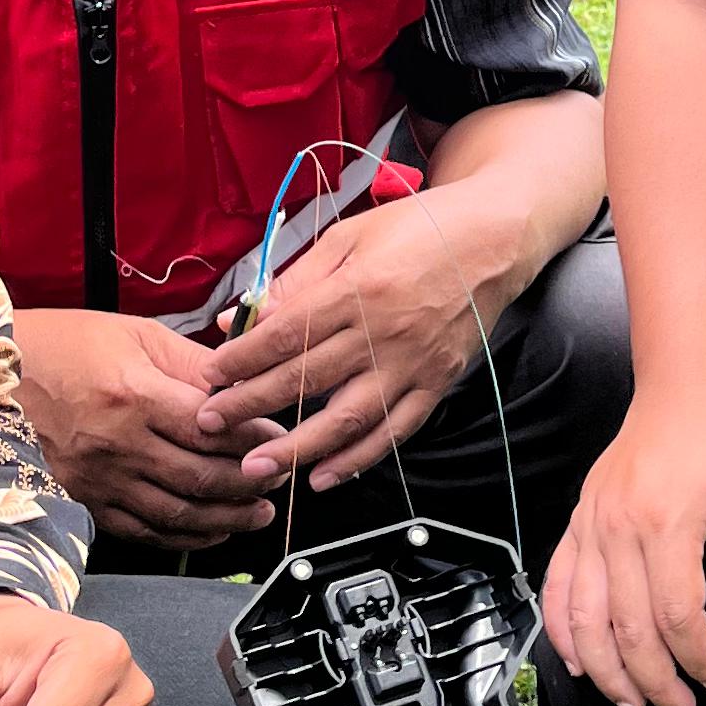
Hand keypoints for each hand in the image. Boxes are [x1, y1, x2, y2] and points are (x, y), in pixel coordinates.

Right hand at [17, 306, 269, 548]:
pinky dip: (183, 537)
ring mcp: (98, 479)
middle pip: (200, 476)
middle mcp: (117, 444)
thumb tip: (243, 386)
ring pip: (177, 513)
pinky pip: (143, 531)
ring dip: (226, 518)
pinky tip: (211, 532)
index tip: (279, 438)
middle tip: (278, 478)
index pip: (211, 428)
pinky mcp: (83, 501)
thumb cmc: (65, 346)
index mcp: (134, 395)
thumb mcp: (135, 336)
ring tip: (257, 513)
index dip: (253, 439)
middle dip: (250, 482)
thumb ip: (193, 365)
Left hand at [191, 195, 506, 493]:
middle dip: (250, 406)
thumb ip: (295, 280)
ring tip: (257, 467)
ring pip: (347, 418)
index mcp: (358, 289)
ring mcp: (413, 363)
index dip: (241, 360)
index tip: (210, 377)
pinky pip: (395, 431)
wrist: (496, 239)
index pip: (285, 335)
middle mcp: (383, 332)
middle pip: (305, 379)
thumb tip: (242, 315)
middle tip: (210, 426)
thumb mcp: (351, 237)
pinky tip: (324, 476)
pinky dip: (359, 458)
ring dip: (297, 448)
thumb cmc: (421, 228)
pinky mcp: (436, 383)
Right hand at [541, 394, 705, 705]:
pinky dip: (561, 630)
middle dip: (653, 680)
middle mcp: (620, 526)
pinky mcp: (579, 522)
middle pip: (627, 626)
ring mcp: (592, 525)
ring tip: (631, 702)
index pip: (678, 615)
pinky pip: (557, 586)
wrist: (685, 391)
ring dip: (604, 670)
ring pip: (583, 617)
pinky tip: (579, 660)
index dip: (697, 659)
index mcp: (669, 521)